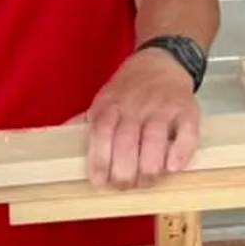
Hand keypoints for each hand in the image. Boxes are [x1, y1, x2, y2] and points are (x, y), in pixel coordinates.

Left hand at [86, 48, 200, 187]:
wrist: (162, 60)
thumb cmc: (130, 88)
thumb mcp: (104, 98)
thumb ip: (84, 121)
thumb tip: (57, 143)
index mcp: (111, 105)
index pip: (101, 134)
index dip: (100, 161)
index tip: (99, 182)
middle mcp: (136, 106)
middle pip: (127, 142)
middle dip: (124, 172)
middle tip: (125, 185)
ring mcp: (162, 108)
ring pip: (154, 140)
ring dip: (150, 168)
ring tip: (147, 181)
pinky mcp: (187, 110)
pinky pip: (187, 133)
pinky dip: (181, 152)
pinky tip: (173, 167)